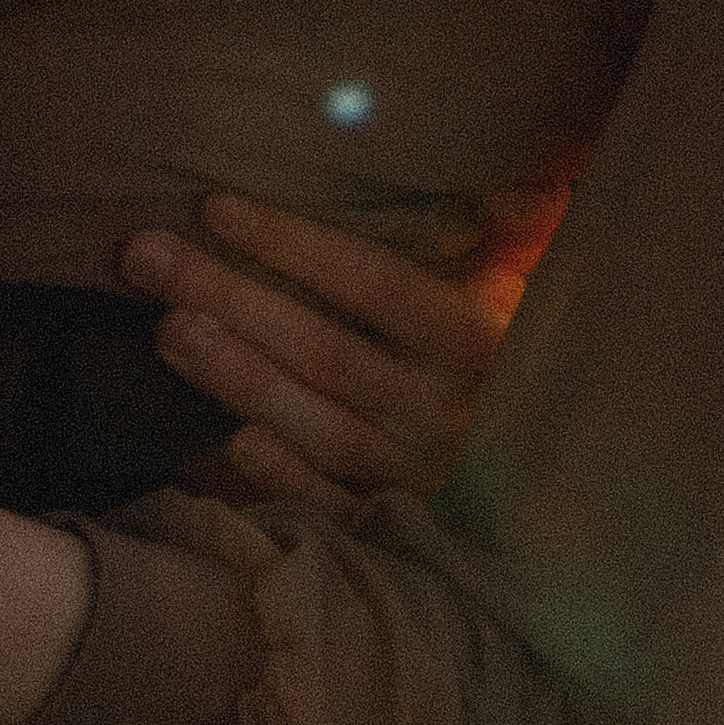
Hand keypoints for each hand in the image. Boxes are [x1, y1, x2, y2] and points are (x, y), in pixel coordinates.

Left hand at [121, 190, 537, 513]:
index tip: (215, 206)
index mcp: (477, 342)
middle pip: (323, 348)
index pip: (371, 283)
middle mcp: (446, 411)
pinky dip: (286, 478)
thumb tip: (510, 185)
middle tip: (143, 257)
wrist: (580, 521)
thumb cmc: (536, 380)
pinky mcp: (404, 538)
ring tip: (167, 330)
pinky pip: (335, 508)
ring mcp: (421, 481)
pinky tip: (227, 443)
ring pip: (317, 426)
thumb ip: (513, 241)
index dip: (294, 245)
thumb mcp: (533, 303)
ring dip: (239, 378)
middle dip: (230, 298)